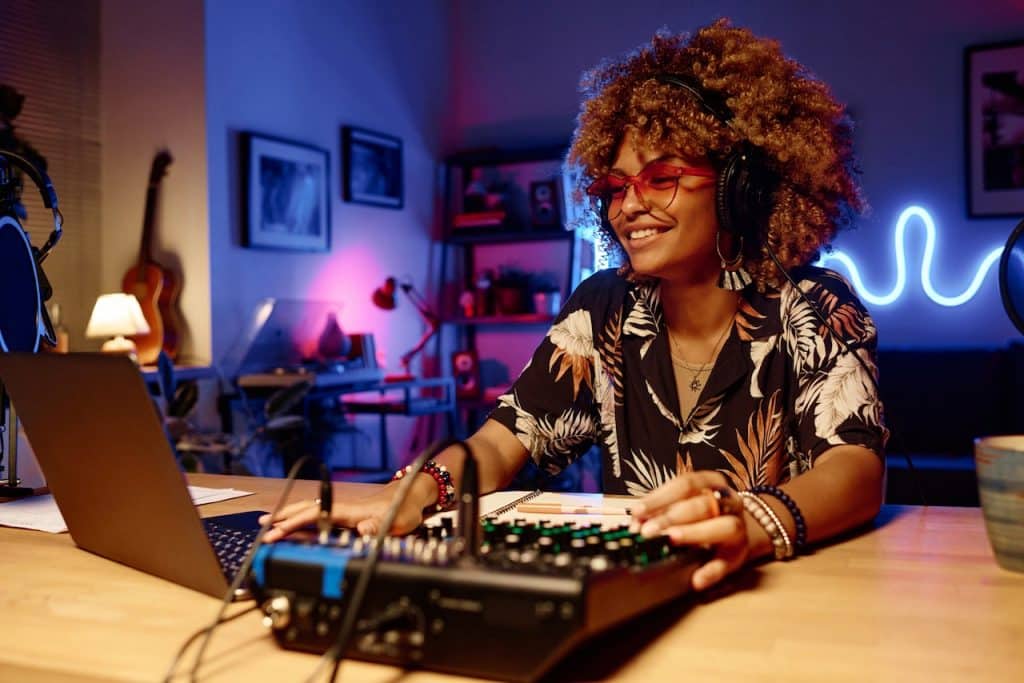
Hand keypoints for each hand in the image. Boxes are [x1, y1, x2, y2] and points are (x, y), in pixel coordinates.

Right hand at [259, 482, 424, 541]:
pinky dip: (303, 521)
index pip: (314, 515)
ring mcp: (343, 512)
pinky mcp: (347, 517)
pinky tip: (294, 526)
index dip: (294, 523)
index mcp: (348, 510)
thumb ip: (378, 526)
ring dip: (290, 517)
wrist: (411, 497)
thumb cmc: (403, 509)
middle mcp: (342, 509)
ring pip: (310, 513)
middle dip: (283, 517)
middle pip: (306, 511)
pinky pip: (320, 518)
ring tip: (270, 523)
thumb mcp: (396, 521)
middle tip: (262, 526)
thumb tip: (362, 530)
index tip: (276, 531)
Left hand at [630, 471, 747, 590]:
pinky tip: (696, 580)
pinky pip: (728, 562)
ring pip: (724, 527)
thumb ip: (661, 511)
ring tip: (672, 540)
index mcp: (711, 482)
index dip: (660, 497)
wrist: (735, 530)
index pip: (685, 484)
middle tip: (648, 531)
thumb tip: (636, 523)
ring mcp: (738, 526)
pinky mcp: (740, 553)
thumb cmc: (702, 514)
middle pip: (701, 505)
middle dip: (672, 517)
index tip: (638, 512)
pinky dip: (712, 571)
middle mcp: (728, 501)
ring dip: (695, 533)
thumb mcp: (683, 504)